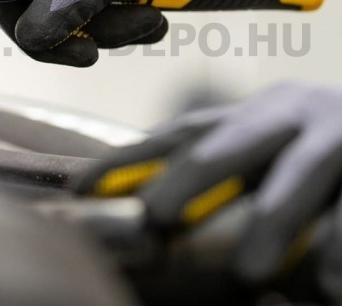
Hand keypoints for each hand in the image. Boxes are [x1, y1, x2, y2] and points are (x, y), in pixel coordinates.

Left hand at [74, 82, 341, 298]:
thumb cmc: (309, 148)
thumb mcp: (263, 148)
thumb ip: (220, 168)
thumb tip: (152, 204)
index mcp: (250, 112)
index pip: (180, 133)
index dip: (131, 158)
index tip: (84, 187)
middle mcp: (285, 112)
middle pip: (227, 141)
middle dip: (188, 178)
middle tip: (156, 216)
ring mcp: (334, 133)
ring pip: (297, 174)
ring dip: (270, 224)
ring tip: (247, 272)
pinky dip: (341, 249)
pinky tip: (327, 289)